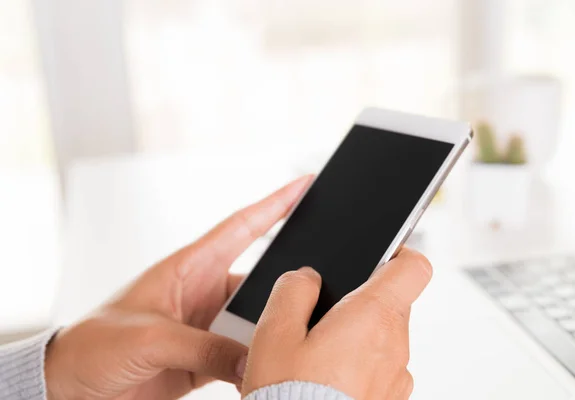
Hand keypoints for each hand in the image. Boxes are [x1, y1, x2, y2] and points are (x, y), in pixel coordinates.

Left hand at [44, 176, 311, 399]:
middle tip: (316, 290)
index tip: (304, 185)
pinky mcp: (205, 360)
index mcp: (188, 268)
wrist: (70, 388)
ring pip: (255, 324)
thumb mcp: (150, 338)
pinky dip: (256, 364)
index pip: (241, 227)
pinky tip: (267, 371)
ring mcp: (206, 328)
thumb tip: (254, 359)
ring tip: (288, 343)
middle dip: (287, 285)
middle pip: (258, 282)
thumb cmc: (93, 345)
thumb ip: (204, 348)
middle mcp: (203, 294)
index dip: (275, 204)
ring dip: (269, 334)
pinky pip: (243, 358)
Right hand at [242, 248, 431, 399]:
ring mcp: (397, 377)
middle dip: (360, 302)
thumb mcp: (275, 332)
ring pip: (383, 336)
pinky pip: (380, 367)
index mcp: (373, 316)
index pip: (414, 268)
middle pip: (391, 302)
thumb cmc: (289, 396)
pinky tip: (329, 378)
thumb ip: (293, 290)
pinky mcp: (391, 399)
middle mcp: (395, 345)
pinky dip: (361, 365)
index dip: (399, 254)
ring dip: (358, 336)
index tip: (380, 256)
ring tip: (318, 355)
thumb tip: (306, 278)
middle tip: (322, 316)